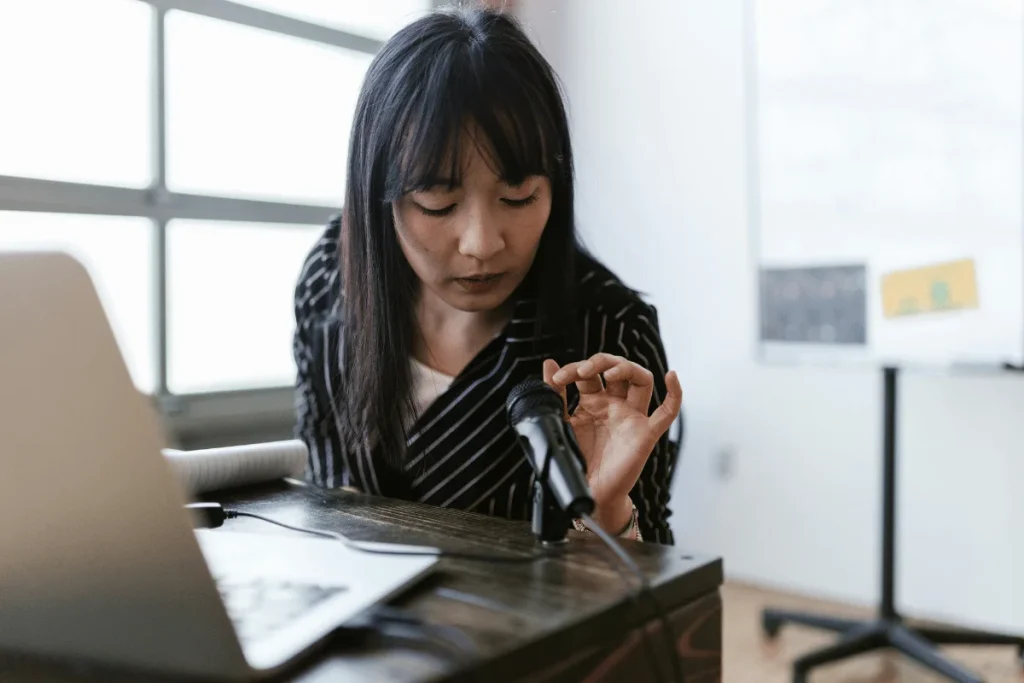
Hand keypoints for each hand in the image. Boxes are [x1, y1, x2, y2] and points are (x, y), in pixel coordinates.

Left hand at [543, 353, 682, 533]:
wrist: (588, 493)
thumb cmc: (578, 460)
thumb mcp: (562, 423)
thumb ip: (556, 395)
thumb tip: (549, 363)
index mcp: (594, 402)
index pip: (590, 374)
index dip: (573, 369)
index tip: (556, 378)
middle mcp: (615, 405)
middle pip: (618, 369)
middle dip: (599, 362)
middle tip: (580, 371)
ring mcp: (632, 417)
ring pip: (641, 380)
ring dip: (626, 368)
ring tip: (607, 372)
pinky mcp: (646, 434)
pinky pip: (667, 413)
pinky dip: (674, 393)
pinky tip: (671, 375)